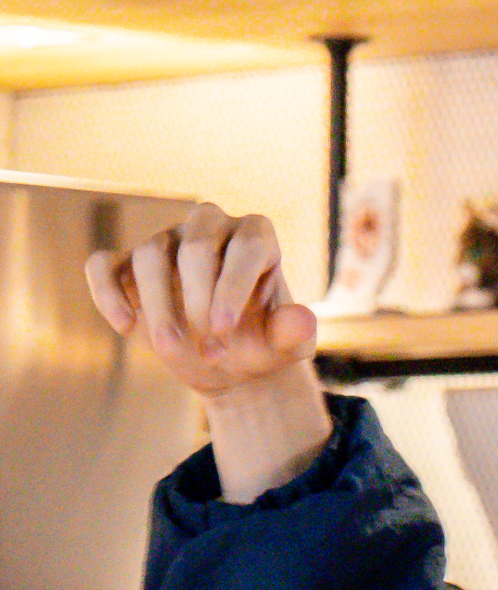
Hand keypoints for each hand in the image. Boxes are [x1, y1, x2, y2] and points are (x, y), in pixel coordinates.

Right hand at [83, 204, 331, 498]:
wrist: (228, 362)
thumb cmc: (261, 345)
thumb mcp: (287, 347)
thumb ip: (295, 333)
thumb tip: (302, 320)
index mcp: (256, 237)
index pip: (245, 247)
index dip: (232, 287)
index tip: (223, 331)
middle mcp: (210, 227)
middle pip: (195, 246)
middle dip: (199, 304)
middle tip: (211, 353)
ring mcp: (166, 242)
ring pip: (150, 255)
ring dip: (158, 307)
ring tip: (172, 350)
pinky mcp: (128, 265)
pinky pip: (104, 264)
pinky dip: (106, 291)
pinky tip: (124, 326)